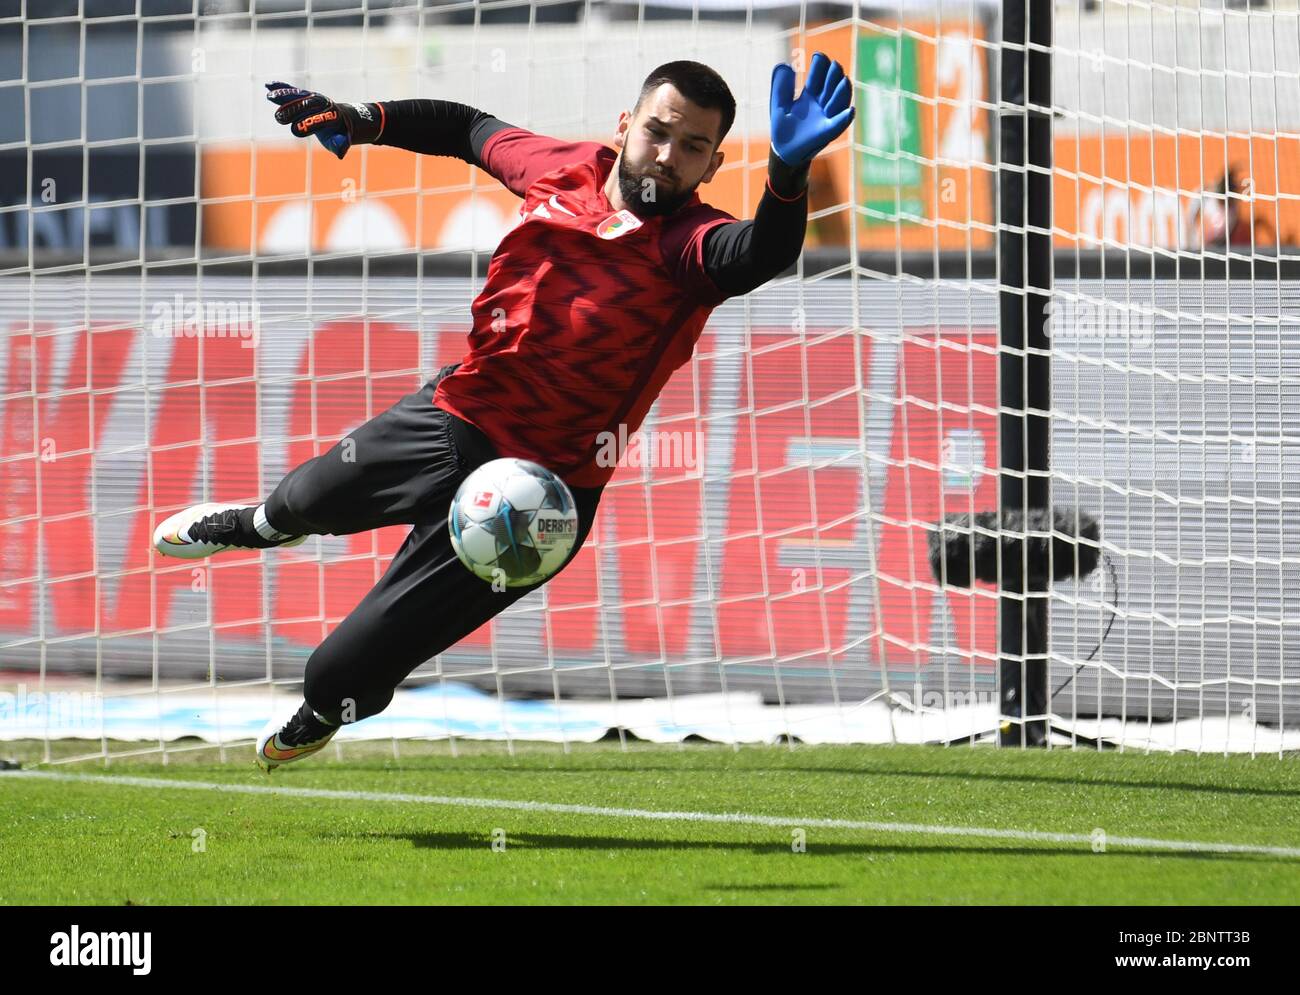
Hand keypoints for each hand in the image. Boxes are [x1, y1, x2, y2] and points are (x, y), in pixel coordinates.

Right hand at [264, 81, 380, 158]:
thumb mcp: (342, 140)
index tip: (295, 131)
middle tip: (279, 118)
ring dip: (284, 95)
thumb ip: (340, 144)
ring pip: (299, 95)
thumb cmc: (339, 132)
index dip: (308, 124)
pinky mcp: (305, 94)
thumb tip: (339, 152)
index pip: (320, 120)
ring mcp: (314, 97)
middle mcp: (324, 103)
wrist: (342, 117)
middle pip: (307, 105)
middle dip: (293, 110)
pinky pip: (293, 90)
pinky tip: (268, 85)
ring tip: (270, 96)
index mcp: (333, 116)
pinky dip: (282, 87)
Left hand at [769, 52, 854, 166]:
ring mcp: (825, 117)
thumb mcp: (778, 104)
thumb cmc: (783, 127)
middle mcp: (821, 104)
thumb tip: (783, 64)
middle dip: (833, 75)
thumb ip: (781, 87)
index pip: (818, 77)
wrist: (782, 151)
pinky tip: (850, 111)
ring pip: (838, 102)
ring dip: (842, 92)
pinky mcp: (826, 132)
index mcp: (810, 95)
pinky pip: (838, 124)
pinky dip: (844, 118)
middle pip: (830, 86)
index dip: (820, 66)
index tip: (818, 55)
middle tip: (834, 65)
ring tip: (844, 81)